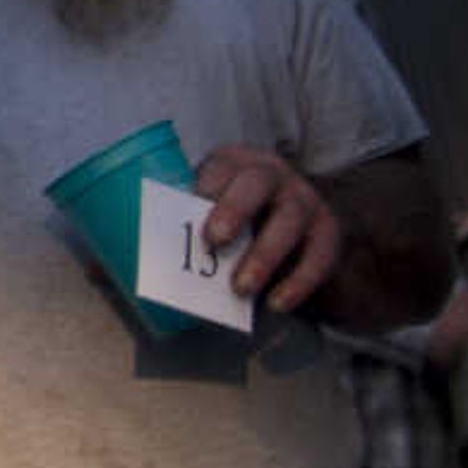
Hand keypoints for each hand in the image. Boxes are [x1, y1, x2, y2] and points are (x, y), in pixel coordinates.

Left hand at [190, 143, 340, 311]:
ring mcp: (306, 201)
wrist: (294, 236)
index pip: (223, 165)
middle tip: (214, 240)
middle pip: (258, 182)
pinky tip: (277, 303)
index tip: (193, 204)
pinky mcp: (328, 232)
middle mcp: (274, 175)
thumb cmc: (236, 221)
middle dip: (235, 209)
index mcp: (236, 164)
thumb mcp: (211, 212)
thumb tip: (139, 256)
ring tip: (241, 288)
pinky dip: (298, 281)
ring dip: (264, 255)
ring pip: (290, 219)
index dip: (209, 183)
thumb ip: (186, 224)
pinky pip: (319, 256)